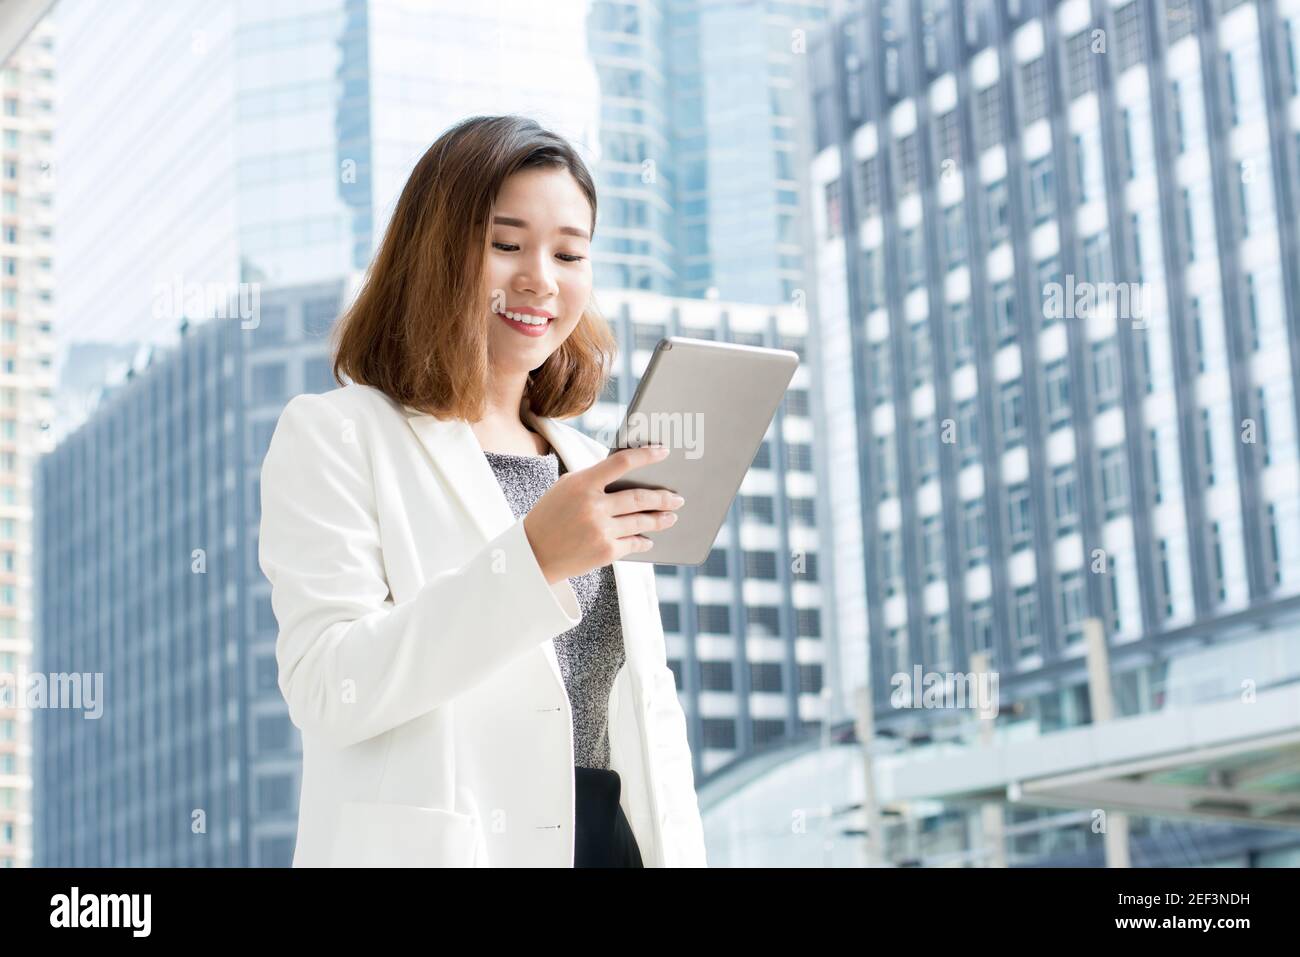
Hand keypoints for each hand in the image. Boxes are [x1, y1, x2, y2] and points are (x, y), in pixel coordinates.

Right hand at [523, 445, 684, 583]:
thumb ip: (595, 479)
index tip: (664, 451)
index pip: (622, 462)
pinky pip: (633, 543)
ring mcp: (600, 530)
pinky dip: (643, 540)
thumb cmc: (551, 516)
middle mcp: (593, 506)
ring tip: (671, 516)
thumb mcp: (566, 488)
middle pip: (639, 497)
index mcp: (582, 483)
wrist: (532, 554)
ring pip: (641, 521)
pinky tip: (648, 539)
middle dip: (663, 497)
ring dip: (660, 518)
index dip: (646, 455)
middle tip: (678, 497)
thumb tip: (631, 474)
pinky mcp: (605, 552)